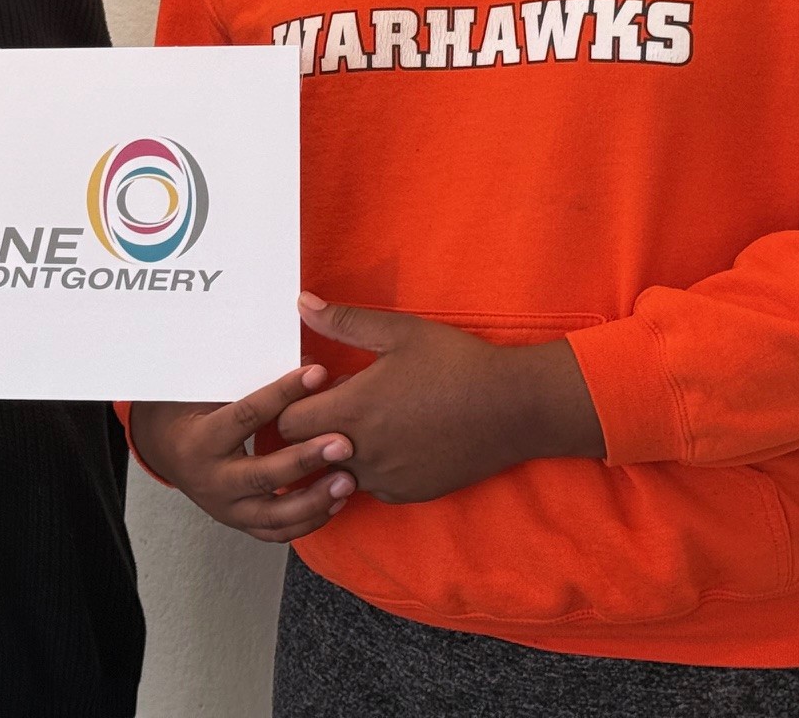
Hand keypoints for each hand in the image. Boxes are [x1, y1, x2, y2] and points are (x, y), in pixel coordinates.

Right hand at [130, 366, 355, 542]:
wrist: (164, 450)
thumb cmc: (191, 413)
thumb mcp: (208, 391)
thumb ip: (251, 381)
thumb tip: (307, 362)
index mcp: (202, 440)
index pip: (247, 416)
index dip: (283, 394)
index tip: (317, 374)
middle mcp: (212, 480)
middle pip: (262, 475)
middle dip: (306, 460)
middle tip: (343, 444)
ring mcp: (226, 508)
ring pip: (273, 514)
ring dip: (314, 500)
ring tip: (348, 481)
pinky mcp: (239, 523)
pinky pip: (277, 531)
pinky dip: (309, 521)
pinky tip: (336, 501)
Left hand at [276, 294, 603, 504]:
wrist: (512, 409)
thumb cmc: (456, 363)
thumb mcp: (399, 332)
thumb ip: (344, 322)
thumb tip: (302, 304)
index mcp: (351, 410)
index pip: (285, 423)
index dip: (291, 404)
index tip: (313, 387)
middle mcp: (359, 453)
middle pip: (303, 453)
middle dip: (309, 430)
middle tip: (332, 404)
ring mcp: (383, 479)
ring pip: (335, 472)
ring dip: (338, 451)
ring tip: (366, 422)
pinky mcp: (406, 493)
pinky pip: (370, 486)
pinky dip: (370, 468)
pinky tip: (395, 440)